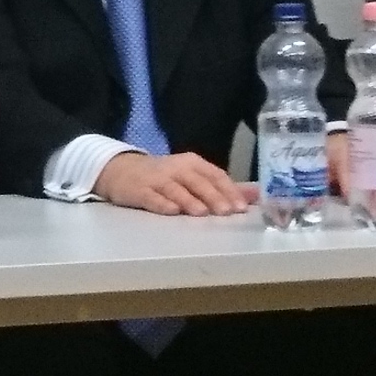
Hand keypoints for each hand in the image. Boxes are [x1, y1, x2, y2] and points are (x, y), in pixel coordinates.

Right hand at [95, 150, 257, 216]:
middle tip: (226, 211)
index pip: (215, 174)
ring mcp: (156, 179)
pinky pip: (152, 197)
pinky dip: (162, 204)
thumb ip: (221, 187)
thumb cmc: (165, 177)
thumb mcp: (192, 176)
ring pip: (175, 189)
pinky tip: (172, 211)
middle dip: (213, 196)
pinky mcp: (139, 190)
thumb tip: (253, 196)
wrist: (122, 171)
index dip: (229, 190)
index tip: (241, 207)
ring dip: (189, 200)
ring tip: (202, 213)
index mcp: (192, 163)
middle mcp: (176, 168)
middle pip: (197, 182)